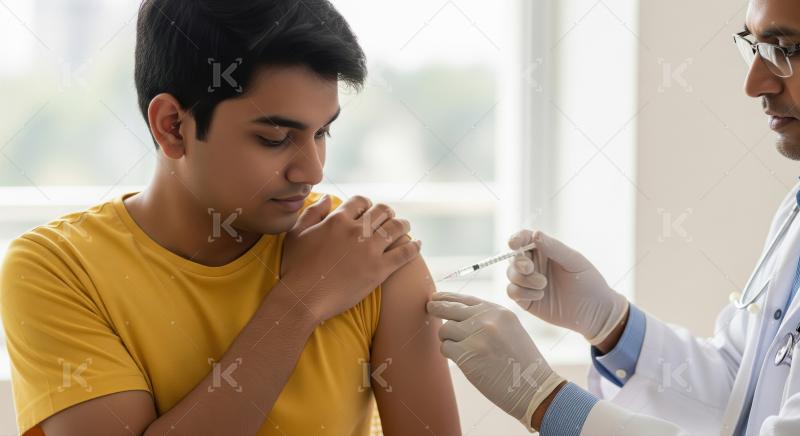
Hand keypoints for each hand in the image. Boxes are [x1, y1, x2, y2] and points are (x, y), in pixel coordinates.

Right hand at [280, 195, 420, 321]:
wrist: (303, 298)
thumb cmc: (295, 268)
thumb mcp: (296, 233)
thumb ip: (313, 212)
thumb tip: (329, 198)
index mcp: (337, 220)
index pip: (360, 201)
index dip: (367, 203)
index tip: (369, 209)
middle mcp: (356, 231)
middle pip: (382, 211)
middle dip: (388, 212)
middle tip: (390, 217)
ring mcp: (370, 250)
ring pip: (396, 228)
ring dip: (403, 225)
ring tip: (405, 227)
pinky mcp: (379, 270)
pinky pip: (404, 254)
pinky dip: (414, 247)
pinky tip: (418, 245)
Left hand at [426, 292, 564, 431]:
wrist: (534, 388)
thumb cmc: (522, 363)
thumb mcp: (511, 329)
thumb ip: (488, 319)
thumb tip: (457, 313)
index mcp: (498, 311)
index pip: (466, 299)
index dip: (448, 297)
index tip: (436, 298)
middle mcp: (486, 319)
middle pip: (449, 308)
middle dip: (436, 308)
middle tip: (429, 308)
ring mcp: (476, 336)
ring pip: (445, 329)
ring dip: (448, 339)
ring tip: (461, 349)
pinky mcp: (467, 354)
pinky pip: (445, 348)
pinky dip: (449, 354)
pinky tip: (462, 360)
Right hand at [506, 229, 628, 345]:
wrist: (594, 311)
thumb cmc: (588, 281)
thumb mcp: (574, 261)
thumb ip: (553, 248)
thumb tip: (535, 234)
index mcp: (545, 250)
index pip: (524, 239)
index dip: (516, 239)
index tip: (513, 244)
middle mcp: (534, 264)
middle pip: (514, 258)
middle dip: (519, 262)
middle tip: (530, 268)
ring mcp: (528, 282)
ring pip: (511, 275)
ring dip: (524, 279)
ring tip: (543, 285)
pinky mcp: (525, 299)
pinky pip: (512, 292)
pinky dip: (522, 292)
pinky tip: (540, 296)